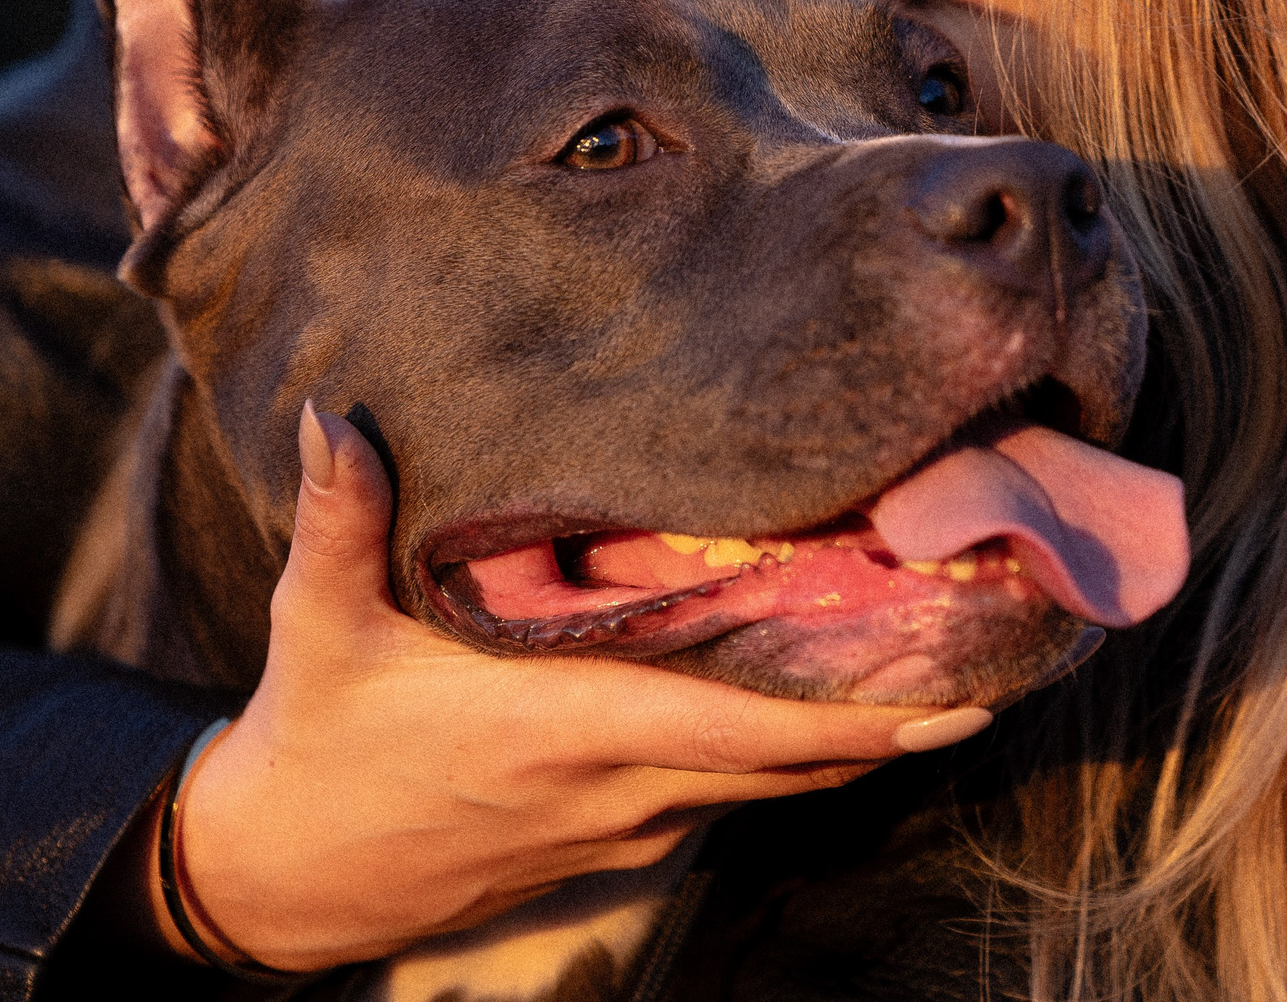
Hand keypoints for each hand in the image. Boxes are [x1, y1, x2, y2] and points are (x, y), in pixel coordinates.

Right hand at [160, 404, 986, 971]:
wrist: (285, 874)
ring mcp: (625, 822)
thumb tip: (335, 412)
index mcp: (566, 729)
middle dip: (904, 714)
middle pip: (797, 760)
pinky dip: (798, 753)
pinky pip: (734, 793)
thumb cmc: (317, 739)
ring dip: (863, 735)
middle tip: (1001, 646)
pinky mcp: (617, 839)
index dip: (860, 714)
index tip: (958, 681)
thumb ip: (340, 516)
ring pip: (776, 782)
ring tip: (955, 665)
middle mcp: (618, 785)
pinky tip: (842, 703)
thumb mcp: (319, 625)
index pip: (746, 729)